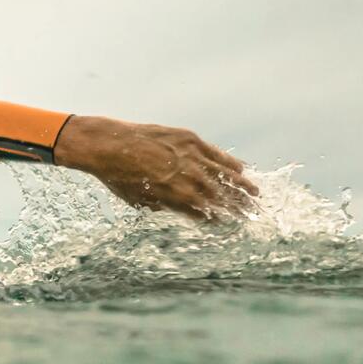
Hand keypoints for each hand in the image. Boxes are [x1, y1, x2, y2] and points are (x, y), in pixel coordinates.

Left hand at [53, 115, 258, 218]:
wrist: (106, 145)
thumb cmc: (118, 176)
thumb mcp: (140, 200)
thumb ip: (165, 206)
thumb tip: (185, 211)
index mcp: (175, 197)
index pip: (205, 212)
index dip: (219, 219)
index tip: (230, 224)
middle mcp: (185, 178)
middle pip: (220, 195)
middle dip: (238, 206)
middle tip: (253, 214)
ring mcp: (189, 156)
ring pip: (223, 174)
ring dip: (242, 186)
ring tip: (256, 195)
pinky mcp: (188, 139)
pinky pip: (214, 153)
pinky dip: (229, 162)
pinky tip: (242, 169)